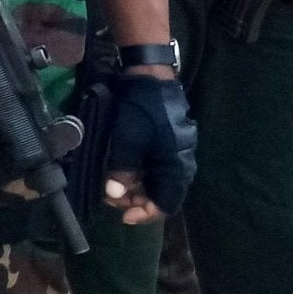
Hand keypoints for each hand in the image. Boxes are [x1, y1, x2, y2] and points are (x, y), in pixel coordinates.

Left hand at [103, 68, 195, 224]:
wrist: (150, 77)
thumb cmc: (141, 110)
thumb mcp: (127, 141)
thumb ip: (122, 171)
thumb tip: (114, 195)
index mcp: (176, 167)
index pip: (166, 204)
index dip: (145, 213)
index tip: (123, 216)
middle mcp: (180, 163)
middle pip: (161, 194)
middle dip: (136, 200)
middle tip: (112, 198)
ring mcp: (175, 152)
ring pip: (157, 181)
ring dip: (136, 187)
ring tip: (113, 186)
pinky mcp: (168, 142)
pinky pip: (156, 167)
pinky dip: (140, 173)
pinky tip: (123, 171)